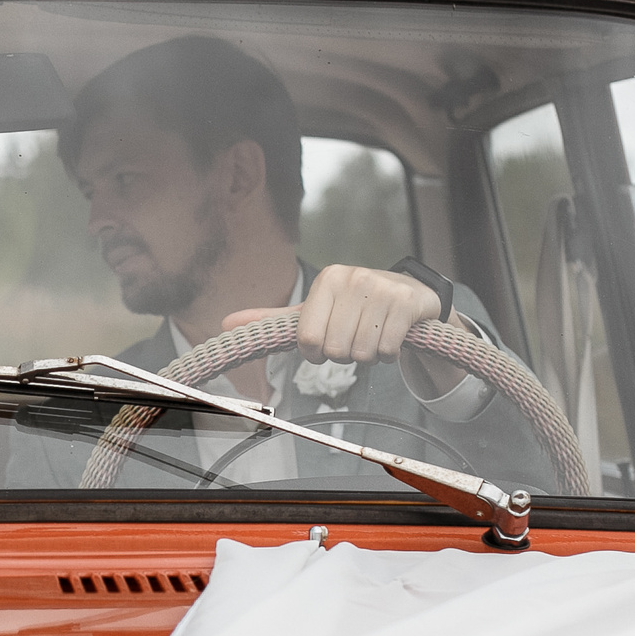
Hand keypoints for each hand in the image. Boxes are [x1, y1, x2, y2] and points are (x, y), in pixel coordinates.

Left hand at [224, 264, 442, 362]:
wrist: (409, 294)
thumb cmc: (353, 306)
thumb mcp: (313, 310)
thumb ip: (272, 320)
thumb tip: (224, 325)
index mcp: (327, 280)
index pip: (308, 340)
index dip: (315, 353)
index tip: (324, 346)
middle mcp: (353, 278)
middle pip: (335, 350)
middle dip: (343, 356)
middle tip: (352, 340)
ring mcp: (382, 289)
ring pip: (362, 353)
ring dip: (367, 357)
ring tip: (372, 337)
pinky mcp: (406, 304)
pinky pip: (388, 351)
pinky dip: (388, 356)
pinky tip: (390, 338)